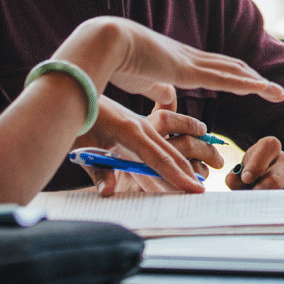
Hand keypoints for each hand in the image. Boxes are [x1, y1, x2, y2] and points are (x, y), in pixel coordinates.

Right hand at [61, 17, 283, 108]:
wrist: (103, 43)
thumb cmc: (115, 61)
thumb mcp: (142, 80)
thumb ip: (157, 89)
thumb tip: (168, 99)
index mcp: (178, 61)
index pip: (214, 68)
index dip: (234, 76)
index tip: (252, 84)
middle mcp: (189, 58)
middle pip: (230, 67)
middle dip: (253, 79)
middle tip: (274, 90)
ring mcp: (190, 62)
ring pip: (233, 72)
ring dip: (257, 83)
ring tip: (278, 93)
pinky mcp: (187, 70)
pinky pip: (223, 78)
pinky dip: (245, 83)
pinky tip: (261, 89)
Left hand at [77, 107, 224, 194]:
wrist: (73, 90)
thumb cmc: (77, 120)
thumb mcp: (82, 147)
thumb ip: (97, 172)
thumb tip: (107, 193)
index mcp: (129, 132)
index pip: (158, 160)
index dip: (177, 177)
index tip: (195, 190)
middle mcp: (141, 125)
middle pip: (171, 152)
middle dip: (189, 171)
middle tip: (205, 189)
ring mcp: (141, 121)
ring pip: (171, 141)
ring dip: (190, 154)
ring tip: (210, 164)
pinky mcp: (138, 120)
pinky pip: (165, 131)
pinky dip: (181, 137)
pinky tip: (192, 141)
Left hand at [226, 136, 283, 218]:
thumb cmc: (270, 176)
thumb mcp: (253, 171)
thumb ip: (239, 177)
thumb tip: (231, 180)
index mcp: (273, 150)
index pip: (268, 147)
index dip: (255, 163)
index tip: (246, 178)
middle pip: (272, 180)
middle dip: (258, 196)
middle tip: (250, 206)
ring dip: (271, 209)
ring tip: (264, 212)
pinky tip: (281, 215)